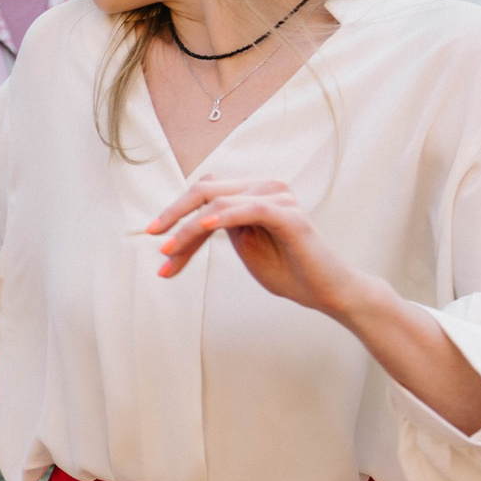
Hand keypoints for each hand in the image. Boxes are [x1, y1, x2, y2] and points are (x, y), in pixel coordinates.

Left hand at [145, 178, 371, 316]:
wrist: (327, 292)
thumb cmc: (288, 271)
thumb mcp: (245, 247)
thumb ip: (221, 226)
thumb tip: (194, 211)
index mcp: (254, 193)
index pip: (205, 195)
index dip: (176, 215)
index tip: (153, 238)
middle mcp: (266, 188)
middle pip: (207, 192)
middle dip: (174, 216)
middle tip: (152, 237)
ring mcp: (279, 199)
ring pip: (220, 203)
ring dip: (189, 228)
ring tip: (168, 250)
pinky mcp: (290, 216)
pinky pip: (249, 210)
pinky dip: (222, 217)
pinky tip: (202, 228)